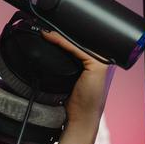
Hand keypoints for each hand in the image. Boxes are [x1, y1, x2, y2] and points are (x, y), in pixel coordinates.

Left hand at [41, 29, 114, 143]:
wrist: (79, 119)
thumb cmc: (71, 101)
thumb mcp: (64, 77)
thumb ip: (62, 62)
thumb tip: (44, 45)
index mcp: (94, 61)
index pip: (79, 41)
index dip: (64, 33)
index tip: (46, 27)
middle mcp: (100, 60)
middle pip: (81, 39)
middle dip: (63, 30)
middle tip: (43, 24)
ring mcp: (101, 62)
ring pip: (79, 41)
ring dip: (61, 33)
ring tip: (44, 28)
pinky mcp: (97, 66)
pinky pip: (77, 49)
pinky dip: (62, 42)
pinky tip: (50, 37)